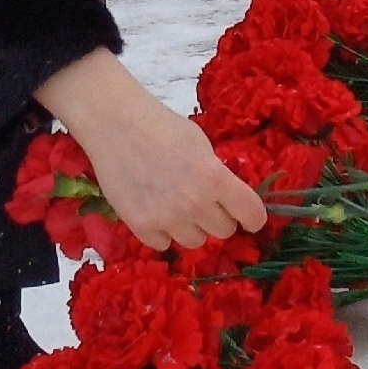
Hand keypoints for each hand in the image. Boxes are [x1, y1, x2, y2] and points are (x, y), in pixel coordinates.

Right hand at [36, 50, 268, 251]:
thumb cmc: (161, 126)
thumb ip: (217, 174)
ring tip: (175, 204)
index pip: (252, 215)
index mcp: (215, 178)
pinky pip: (164, 245)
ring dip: (191, 227)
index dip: (253, 216)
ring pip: (195, 242)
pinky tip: (154, 209)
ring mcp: (167, 218)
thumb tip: (229, 199)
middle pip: (224, 231)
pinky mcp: (141, 227)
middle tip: (203, 201)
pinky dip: (162, 232)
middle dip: (218, 217)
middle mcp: (195, 203)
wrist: (115, 124)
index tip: (248, 217)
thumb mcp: (201, 143)